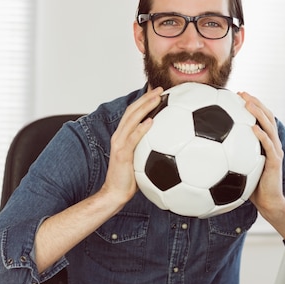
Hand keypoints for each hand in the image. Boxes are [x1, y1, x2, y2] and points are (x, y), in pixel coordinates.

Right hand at [101, 87, 163, 206]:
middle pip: (132, 111)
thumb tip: (169, 145)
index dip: (144, 100)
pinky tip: (152, 121)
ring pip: (131, 120)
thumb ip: (150, 149)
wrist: (115, 194)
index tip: (158, 92)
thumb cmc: (130, 179)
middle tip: (161, 89)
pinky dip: (142, 129)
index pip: (133, 113)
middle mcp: (119, 136)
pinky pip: (133, 138)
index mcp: (123, 136)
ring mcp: (119, 144)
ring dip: (145, 107)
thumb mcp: (142, 160)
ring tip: (158, 98)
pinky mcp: (122, 154)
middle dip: (146, 98)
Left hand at [238, 91, 284, 238]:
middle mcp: (272, 143)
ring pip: (269, 126)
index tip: (238, 94)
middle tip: (242, 93)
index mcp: (265, 143)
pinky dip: (261, 135)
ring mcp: (275, 151)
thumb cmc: (251, 187)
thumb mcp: (238, 168)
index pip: (261, 118)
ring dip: (259, 113)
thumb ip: (229, 156)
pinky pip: (268, 146)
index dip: (252, 104)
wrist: (268, 202)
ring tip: (248, 103)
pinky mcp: (275, 162)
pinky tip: (253, 128)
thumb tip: (205, 150)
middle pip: (267, 116)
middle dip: (255, 102)